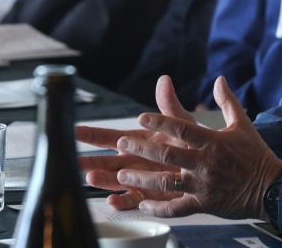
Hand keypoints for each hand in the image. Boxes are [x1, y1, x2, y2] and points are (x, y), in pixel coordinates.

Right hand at [77, 75, 197, 209]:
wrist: (209, 166)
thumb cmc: (192, 143)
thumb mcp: (181, 123)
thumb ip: (169, 105)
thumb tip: (164, 80)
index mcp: (138, 140)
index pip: (110, 137)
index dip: (92, 134)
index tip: (74, 131)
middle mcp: (135, 160)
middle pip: (107, 161)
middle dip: (90, 160)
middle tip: (72, 161)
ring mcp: (140, 178)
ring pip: (116, 180)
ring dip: (103, 180)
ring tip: (91, 178)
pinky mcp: (150, 195)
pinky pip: (134, 199)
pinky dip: (123, 200)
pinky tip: (113, 200)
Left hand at [82, 75, 281, 219]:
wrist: (272, 188)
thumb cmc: (256, 155)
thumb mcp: (242, 124)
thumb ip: (228, 101)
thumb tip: (219, 79)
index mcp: (213, 141)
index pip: (183, 128)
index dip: (161, 122)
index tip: (142, 117)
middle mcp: (205, 163)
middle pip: (168, 154)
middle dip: (142, 149)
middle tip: (121, 144)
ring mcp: (203, 185)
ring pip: (167, 182)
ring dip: (142, 179)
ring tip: (122, 176)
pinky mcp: (204, 204)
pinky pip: (177, 208)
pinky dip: (158, 208)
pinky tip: (142, 205)